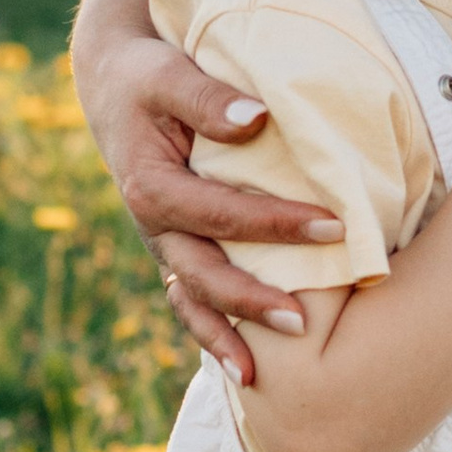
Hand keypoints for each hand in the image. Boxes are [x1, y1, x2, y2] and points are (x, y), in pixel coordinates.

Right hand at [71, 22, 342, 384]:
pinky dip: (212, 333)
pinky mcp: (176, 250)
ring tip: (256, 376)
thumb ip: (208, 98)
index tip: (336, 226)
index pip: (221, 213)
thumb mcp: (170, 75)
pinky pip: (192, 300)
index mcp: (151, 186)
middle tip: (303, 323)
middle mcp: (153, 225)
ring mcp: (163, 244)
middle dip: (251, 301)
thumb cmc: (149, 77)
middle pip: (204, 273)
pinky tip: (243, 367)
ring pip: (193, 299)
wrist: (115, 88)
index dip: (277, 224)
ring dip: (225, 336)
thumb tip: (257, 119)